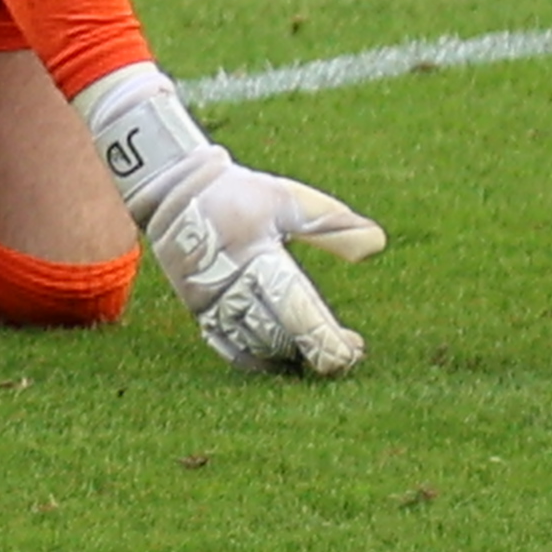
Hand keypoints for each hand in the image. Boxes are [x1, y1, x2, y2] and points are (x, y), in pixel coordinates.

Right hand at [84, 66, 387, 377]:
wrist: (173, 189)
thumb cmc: (241, 193)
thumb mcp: (290, 200)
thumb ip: (333, 225)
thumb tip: (378, 243)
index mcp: (258, 256)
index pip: (300, 312)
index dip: (328, 339)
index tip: (354, 348)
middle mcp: (230, 283)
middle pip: (280, 336)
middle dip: (316, 351)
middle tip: (344, 353)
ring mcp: (209, 299)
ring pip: (255, 345)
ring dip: (288, 356)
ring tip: (314, 352)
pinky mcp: (196, 307)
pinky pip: (226, 346)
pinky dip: (255, 359)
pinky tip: (278, 361)